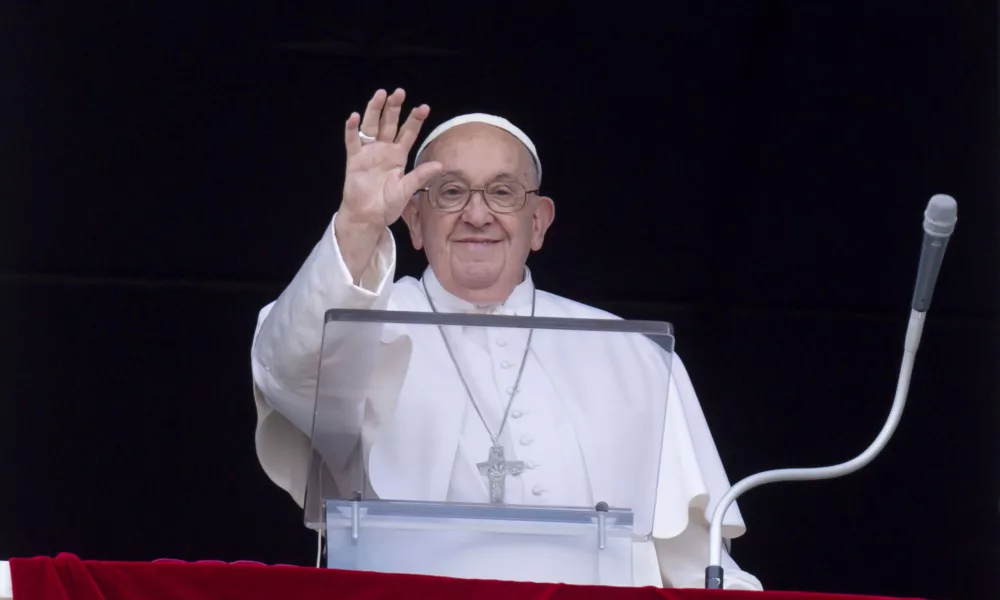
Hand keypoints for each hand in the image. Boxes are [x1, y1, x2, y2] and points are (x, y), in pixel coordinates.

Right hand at [339, 88, 442, 228]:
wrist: (368, 217)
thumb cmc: (387, 204)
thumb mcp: (407, 190)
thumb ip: (420, 176)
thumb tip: (440, 165)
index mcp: (399, 156)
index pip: (408, 133)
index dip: (415, 120)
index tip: (424, 107)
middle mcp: (384, 149)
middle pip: (390, 123)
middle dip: (394, 108)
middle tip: (400, 92)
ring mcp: (368, 152)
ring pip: (371, 126)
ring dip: (375, 110)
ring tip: (380, 94)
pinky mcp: (354, 159)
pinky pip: (352, 141)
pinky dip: (352, 129)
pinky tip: (354, 117)